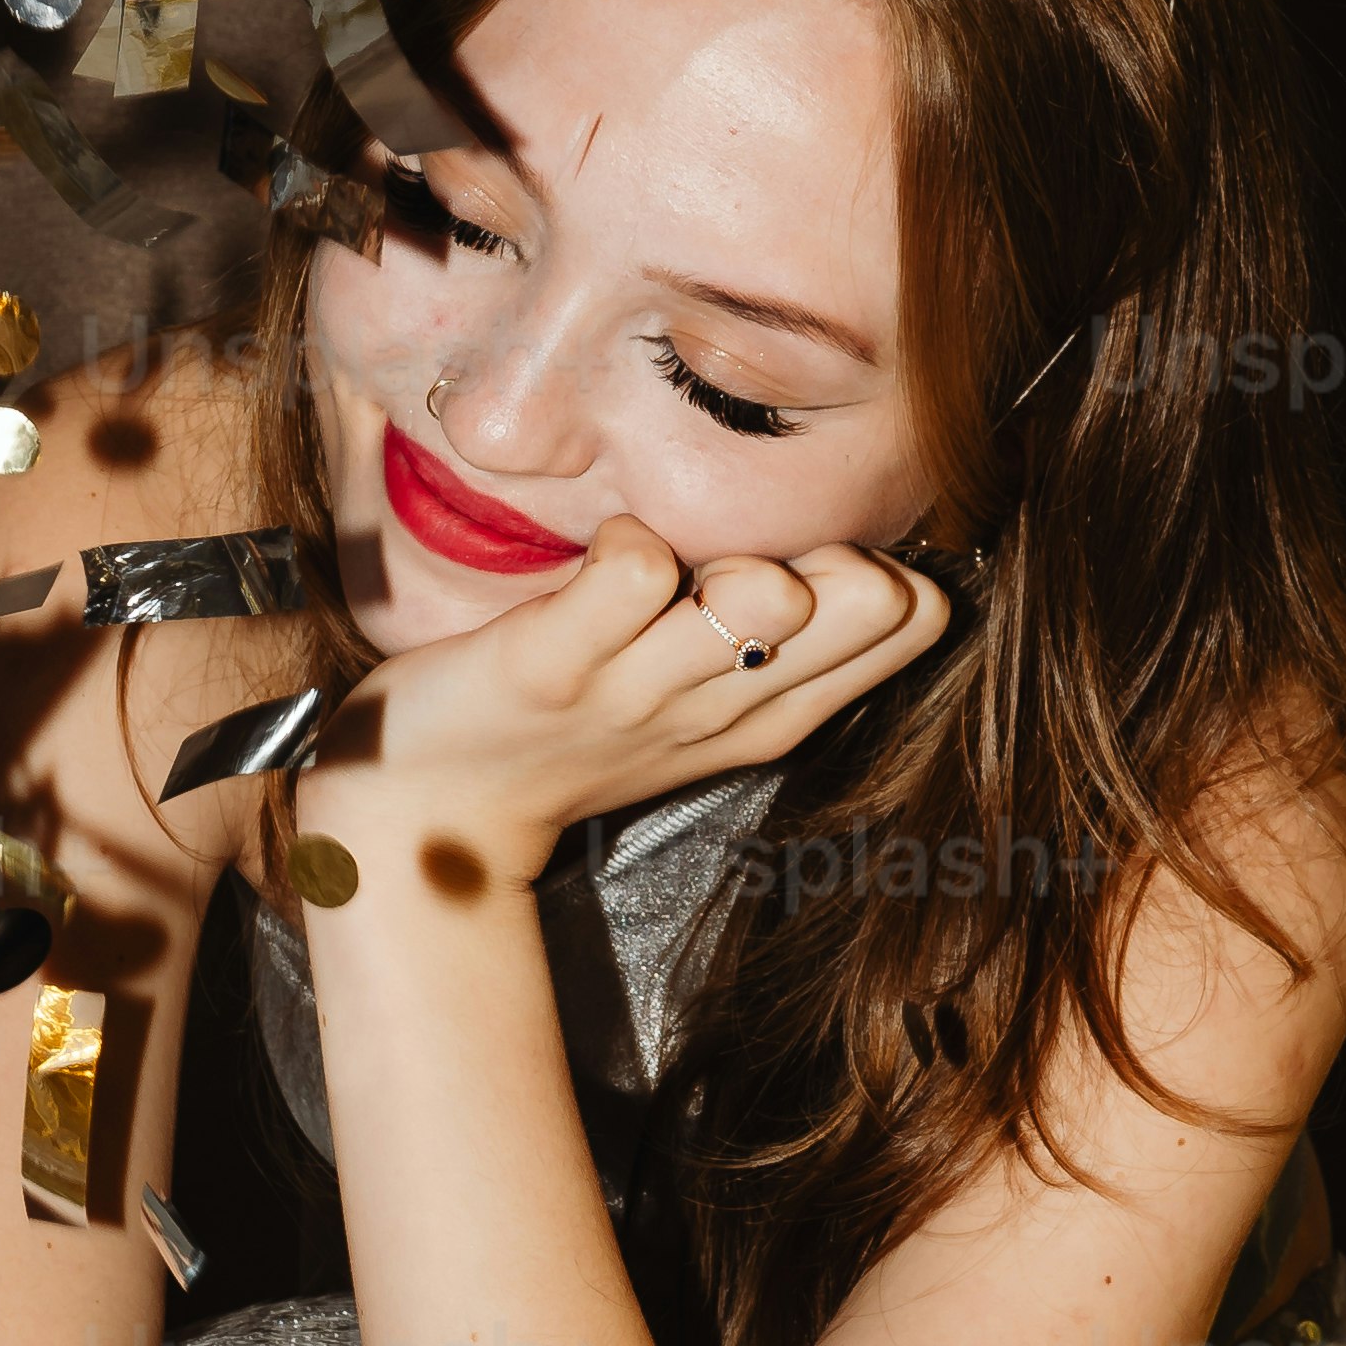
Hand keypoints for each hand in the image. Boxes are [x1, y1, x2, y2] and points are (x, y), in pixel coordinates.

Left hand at [341, 510, 948, 869]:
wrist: (434, 804)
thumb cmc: (582, 727)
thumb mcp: (708, 700)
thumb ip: (790, 634)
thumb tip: (880, 552)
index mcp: (773, 711)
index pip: (912, 624)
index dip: (898, 573)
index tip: (838, 565)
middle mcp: (722, 705)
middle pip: (861, 608)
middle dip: (851, 562)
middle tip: (791, 565)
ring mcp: (638, 689)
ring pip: (760, 598)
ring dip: (751, 569)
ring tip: (710, 572)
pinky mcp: (551, 665)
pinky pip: (632, 573)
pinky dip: (630, 541)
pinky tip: (608, 549)